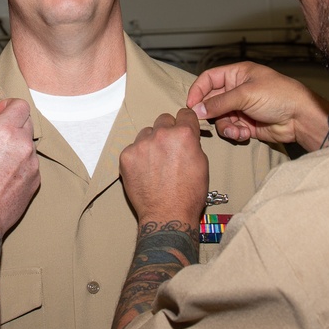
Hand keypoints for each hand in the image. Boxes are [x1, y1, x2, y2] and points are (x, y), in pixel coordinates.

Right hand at [0, 98, 39, 237]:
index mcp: (6, 131)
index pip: (21, 105)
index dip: (10, 106)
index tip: (1, 113)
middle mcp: (24, 144)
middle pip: (27, 122)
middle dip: (14, 123)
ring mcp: (33, 162)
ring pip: (29, 143)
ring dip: (18, 144)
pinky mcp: (37, 178)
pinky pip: (31, 162)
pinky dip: (22, 163)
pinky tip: (6, 175)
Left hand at [119, 108, 207, 225]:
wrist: (167, 215)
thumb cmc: (188, 194)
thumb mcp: (202, 164)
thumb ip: (192, 144)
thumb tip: (187, 137)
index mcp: (184, 134)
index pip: (184, 114)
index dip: (185, 123)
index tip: (183, 128)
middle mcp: (161, 134)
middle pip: (164, 120)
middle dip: (168, 131)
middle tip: (169, 149)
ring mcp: (141, 144)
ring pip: (146, 133)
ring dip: (151, 143)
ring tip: (156, 163)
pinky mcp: (126, 156)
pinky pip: (133, 148)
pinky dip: (138, 157)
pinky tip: (144, 171)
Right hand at [187, 61, 328, 150]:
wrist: (301, 118)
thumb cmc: (279, 96)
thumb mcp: (246, 94)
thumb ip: (219, 102)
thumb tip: (196, 110)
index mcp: (237, 74)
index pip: (209, 79)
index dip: (198, 90)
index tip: (191, 105)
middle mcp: (237, 90)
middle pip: (212, 101)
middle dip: (210, 112)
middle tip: (207, 121)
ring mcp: (241, 108)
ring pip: (220, 118)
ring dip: (225, 125)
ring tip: (236, 130)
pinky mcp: (246, 124)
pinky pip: (231, 129)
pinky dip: (235, 132)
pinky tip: (245, 133)